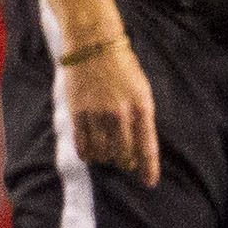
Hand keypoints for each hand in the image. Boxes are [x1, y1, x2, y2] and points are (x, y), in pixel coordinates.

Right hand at [63, 36, 159, 184]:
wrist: (93, 45)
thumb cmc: (122, 68)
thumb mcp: (141, 91)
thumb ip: (141, 118)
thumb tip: (137, 149)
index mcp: (141, 107)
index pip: (147, 147)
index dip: (149, 169)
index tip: (149, 182)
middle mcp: (120, 114)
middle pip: (123, 154)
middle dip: (125, 161)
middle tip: (125, 161)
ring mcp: (97, 114)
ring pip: (102, 152)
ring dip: (105, 157)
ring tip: (106, 152)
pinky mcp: (78, 113)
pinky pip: (83, 144)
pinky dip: (87, 153)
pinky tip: (89, 154)